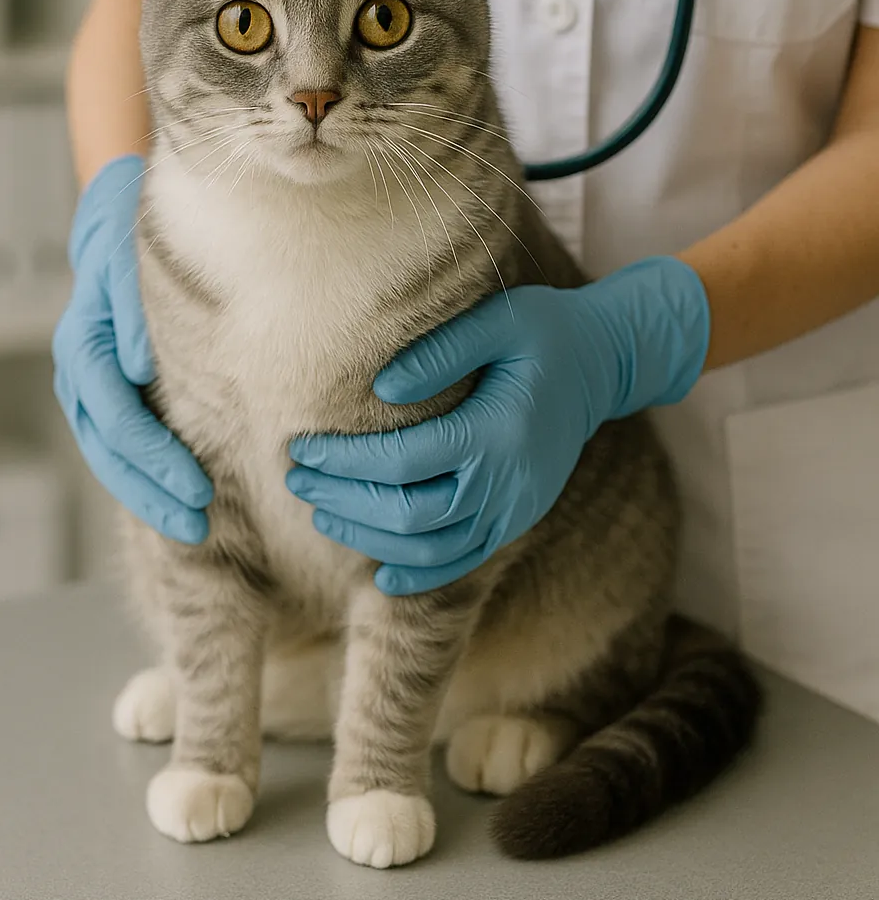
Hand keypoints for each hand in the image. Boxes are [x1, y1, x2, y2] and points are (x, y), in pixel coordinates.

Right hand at [53, 154, 211, 540]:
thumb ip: (135, 309)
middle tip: (200, 524)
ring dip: (148, 493)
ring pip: (111, 454)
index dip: (153, 456)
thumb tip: (140, 365)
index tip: (195, 487)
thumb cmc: (131, 231)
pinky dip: (146, 473)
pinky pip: (122, 442)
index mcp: (84, 340)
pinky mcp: (113, 388)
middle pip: (108, 447)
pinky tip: (178, 497)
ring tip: (196, 526)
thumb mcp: (132, 256)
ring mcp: (92, 385)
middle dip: (151, 491)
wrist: (117, 213)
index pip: (115, 414)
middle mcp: (81, 370)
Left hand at [287, 256, 708, 594]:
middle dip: (344, 502)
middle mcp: (508, 483)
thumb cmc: (544, 330)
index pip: (402, 461)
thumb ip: (441, 351)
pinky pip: (464, 564)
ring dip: (369, 539)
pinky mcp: (518, 521)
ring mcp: (515, 510)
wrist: (603, 362)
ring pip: (431, 549)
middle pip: (408, 514)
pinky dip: (419, 575)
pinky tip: (378, 578)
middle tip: (295, 481)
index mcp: (498, 432)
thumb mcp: (498, 321)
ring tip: (322, 515)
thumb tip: (381, 386)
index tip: (300, 448)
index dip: (344, 461)